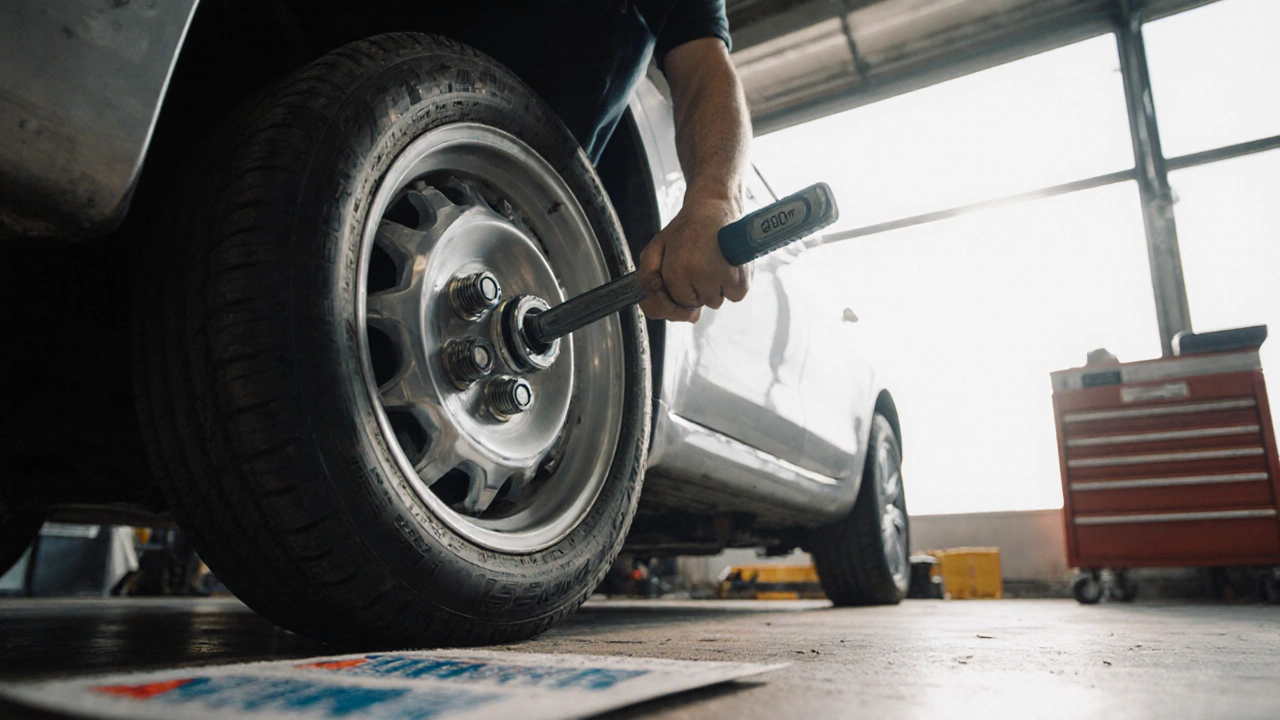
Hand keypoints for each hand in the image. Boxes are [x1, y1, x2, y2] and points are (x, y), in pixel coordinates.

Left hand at [637, 195, 751, 322]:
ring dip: (712, 287)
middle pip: (694, 304)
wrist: (715, 207)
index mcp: (678, 271)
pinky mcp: (742, 282)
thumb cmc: (686, 228)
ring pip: (714, 302)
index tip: (682, 272)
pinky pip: (732, 296)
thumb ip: (648, 278)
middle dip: (693, 290)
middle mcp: (701, 277)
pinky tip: (725, 264)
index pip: (673, 303)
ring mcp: (723, 281)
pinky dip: (730, 284)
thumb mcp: (655, 248)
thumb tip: (660, 301)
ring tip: (712, 260)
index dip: (675, 290)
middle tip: (697, 263)